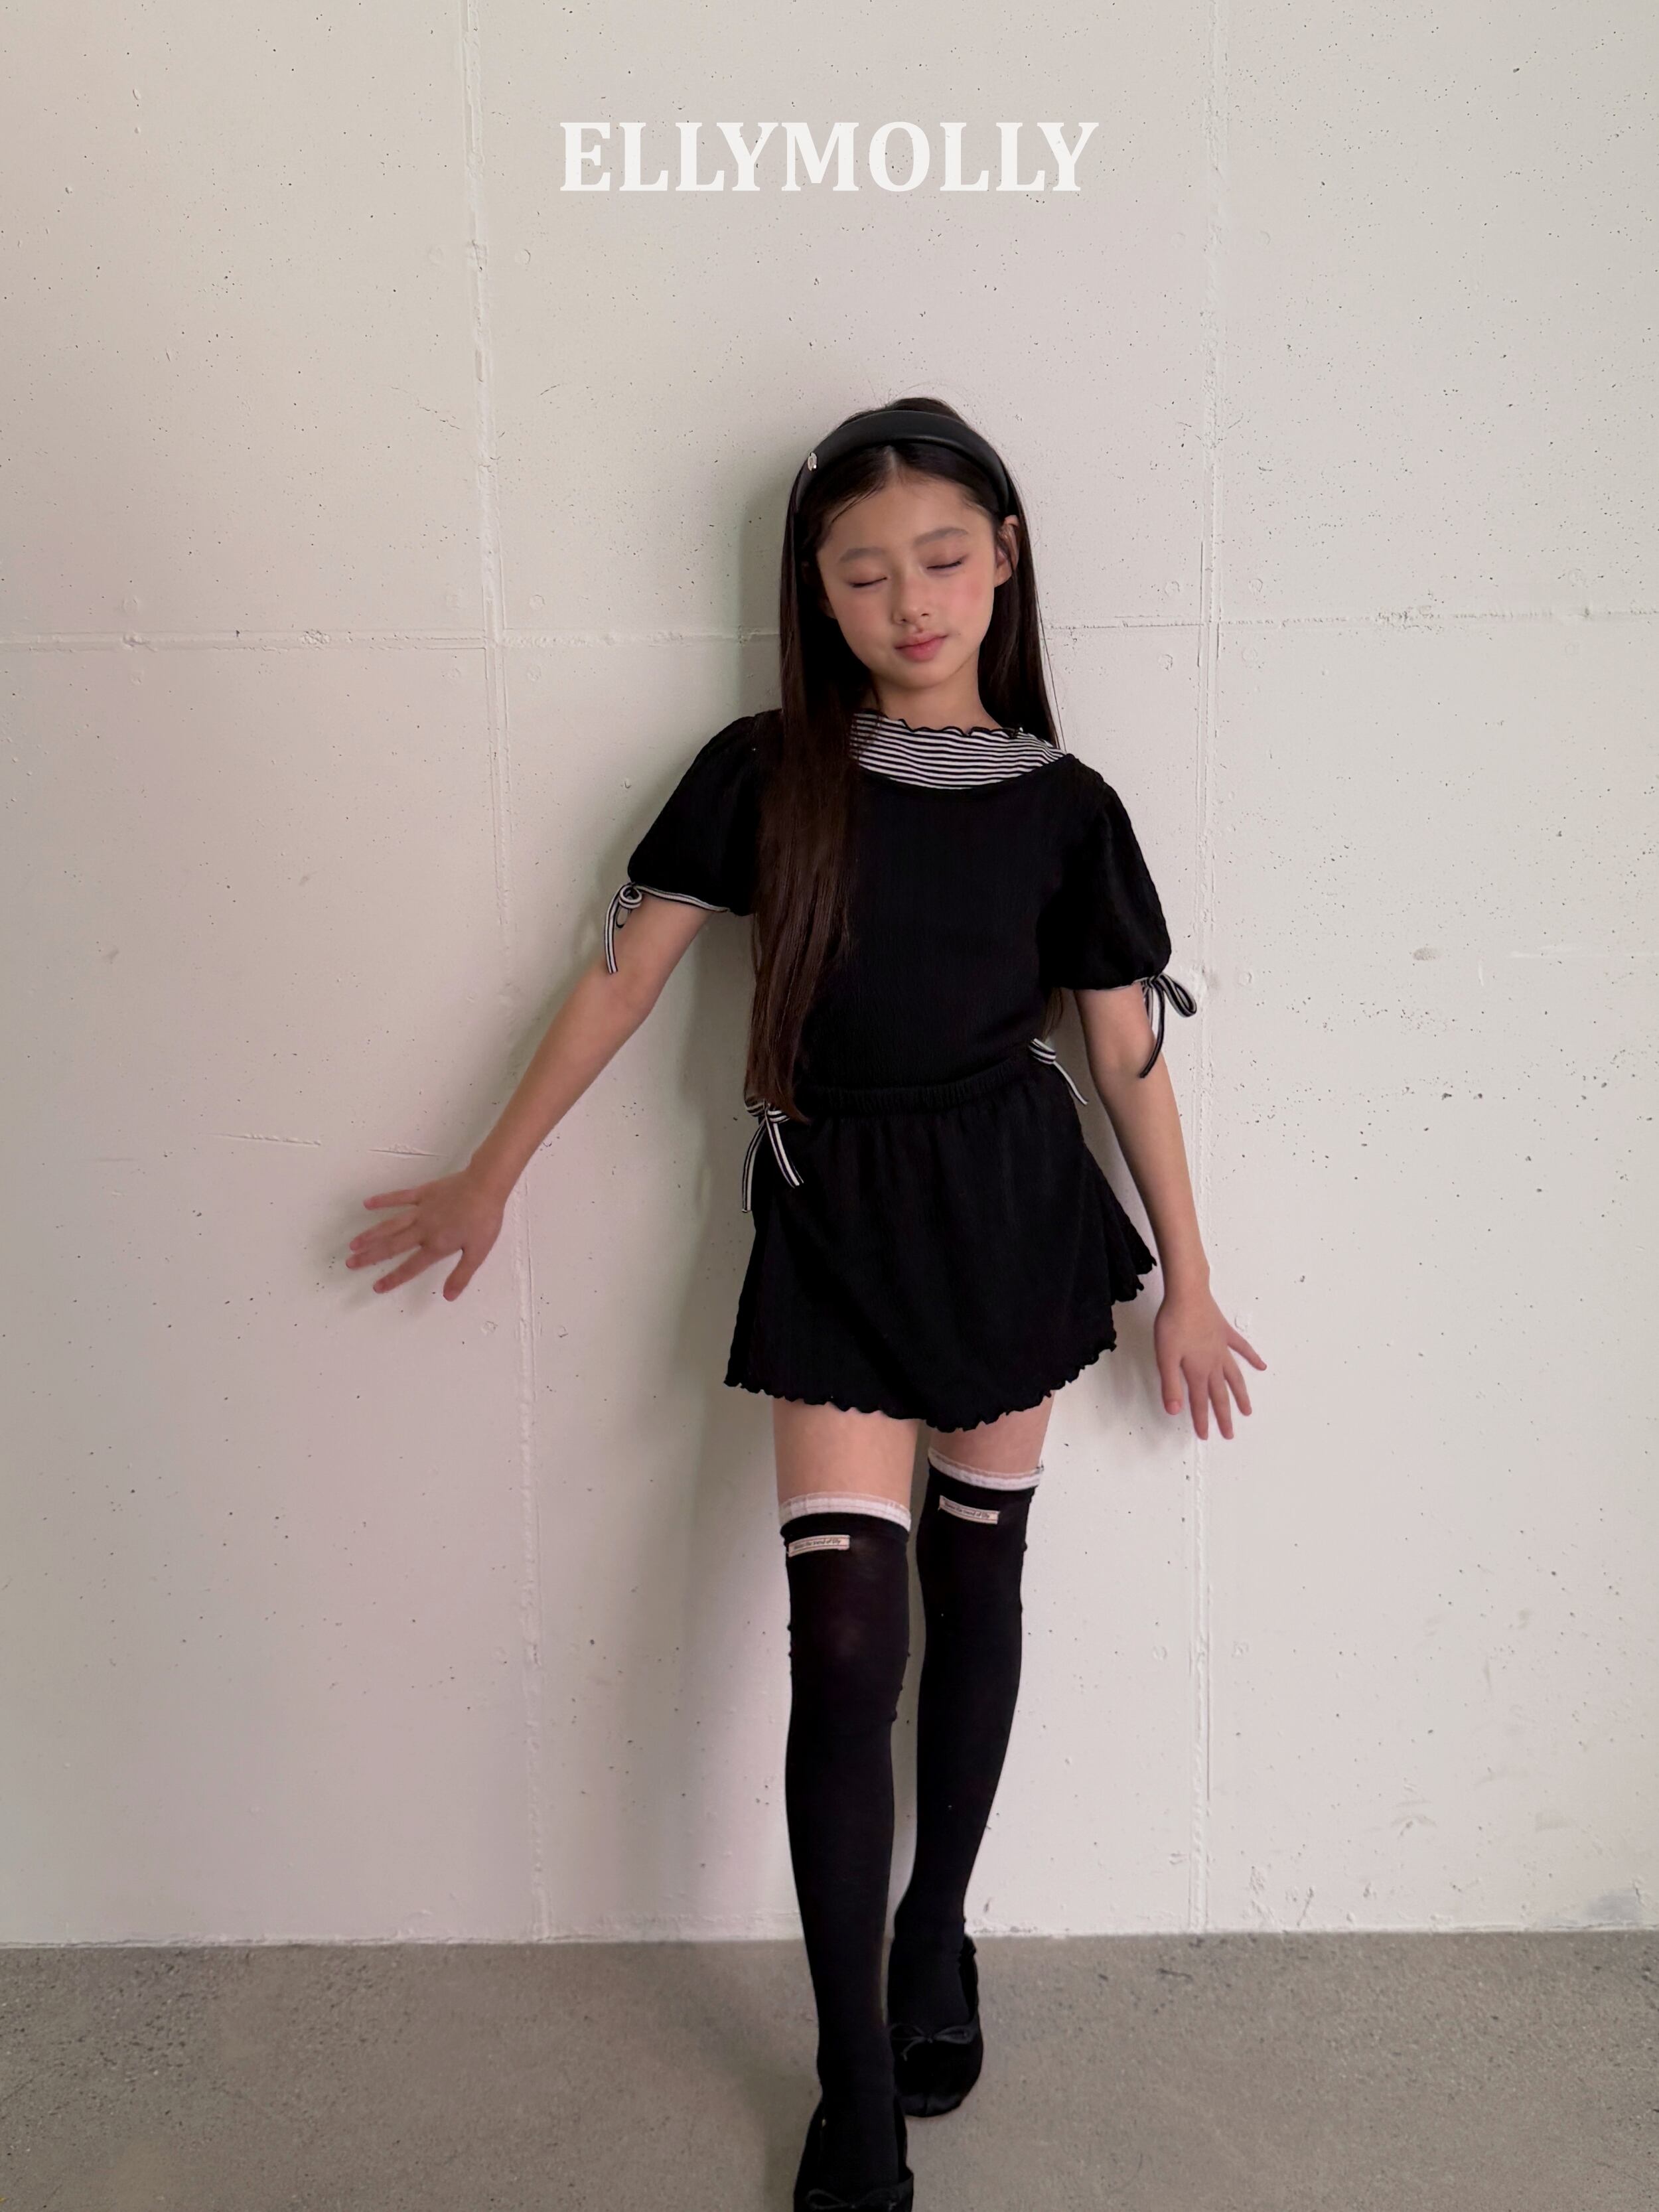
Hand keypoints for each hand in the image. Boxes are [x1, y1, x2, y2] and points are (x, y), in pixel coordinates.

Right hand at [345, 1170, 504, 1300]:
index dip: (393, 1278)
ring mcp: (421, 1210)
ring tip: (353, 1243)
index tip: (376, 1287)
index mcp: (436, 1246)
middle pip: (392, 1246)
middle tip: (350, 1263)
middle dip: (370, 1257)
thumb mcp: (478, 1252)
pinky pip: (399, 1197)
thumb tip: (448, 1297)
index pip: (410, 1267)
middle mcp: (423, 1230)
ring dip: (371, 1234)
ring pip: (390, 1225)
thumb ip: (461, 1275)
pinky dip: (383, 1200)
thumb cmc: (484, 1219)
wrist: (486, 1185)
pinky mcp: (423, 1193)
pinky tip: (368, 1204)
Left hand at [1153, 1284, 1265, 1439]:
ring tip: (1248, 1410)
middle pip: (1220, 1394)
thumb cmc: (1172, 1324)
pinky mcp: (1225, 1332)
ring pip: (1234, 1376)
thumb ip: (1170, 1384)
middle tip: (1230, 1433)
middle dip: (1224, 1415)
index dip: (1202, 1419)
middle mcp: (1213, 1362)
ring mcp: (1222, 1347)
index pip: (1199, 1401)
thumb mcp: (1165, 1356)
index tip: (1207, 1436)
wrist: (1187, 1294)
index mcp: (1197, 1370)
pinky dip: (1252, 1358)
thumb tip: (1175, 1411)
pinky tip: (1261, 1366)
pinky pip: (1242, 1348)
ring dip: (1240, 1394)